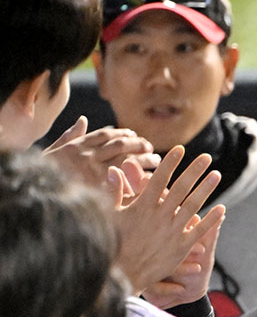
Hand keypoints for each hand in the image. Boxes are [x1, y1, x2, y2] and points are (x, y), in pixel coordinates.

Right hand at [43, 116, 158, 190]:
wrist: (40, 197)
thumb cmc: (44, 176)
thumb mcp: (53, 154)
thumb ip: (70, 137)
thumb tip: (83, 120)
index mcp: (76, 147)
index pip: (104, 135)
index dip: (121, 133)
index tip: (134, 135)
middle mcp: (85, 157)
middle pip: (119, 146)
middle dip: (138, 145)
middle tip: (151, 148)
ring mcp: (93, 174)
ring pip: (125, 161)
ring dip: (143, 159)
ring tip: (155, 160)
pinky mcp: (100, 191)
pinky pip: (124, 183)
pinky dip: (138, 180)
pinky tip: (150, 179)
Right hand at [107, 146, 225, 294]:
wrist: (122, 276)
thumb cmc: (113, 244)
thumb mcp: (110, 216)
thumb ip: (115, 192)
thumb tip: (112, 170)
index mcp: (142, 207)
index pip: (159, 179)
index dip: (171, 163)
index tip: (180, 150)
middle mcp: (160, 217)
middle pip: (180, 188)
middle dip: (194, 171)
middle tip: (206, 157)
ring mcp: (172, 232)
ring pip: (193, 206)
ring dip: (206, 190)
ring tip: (216, 175)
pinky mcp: (181, 247)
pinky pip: (200, 232)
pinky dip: (211, 220)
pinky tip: (222, 209)